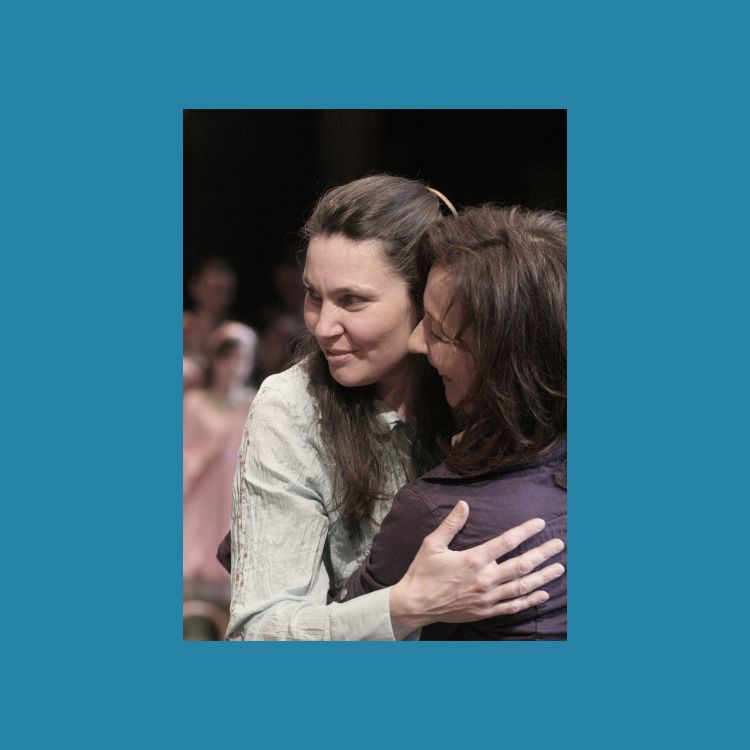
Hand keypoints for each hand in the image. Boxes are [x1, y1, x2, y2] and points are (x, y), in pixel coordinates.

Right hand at [389, 500, 564, 638]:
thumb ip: (451, 524)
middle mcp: (485, 579)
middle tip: (559, 544)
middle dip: (543, 553)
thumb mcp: (432, 544)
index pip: (506, 542)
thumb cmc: (422, 572)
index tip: (540, 523)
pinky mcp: (485, 612)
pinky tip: (543, 593)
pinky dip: (530, 600)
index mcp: (473, 560)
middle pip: (522, 565)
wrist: (414, 605)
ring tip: (559, 567)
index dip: (526, 531)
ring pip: (522, 587)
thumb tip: (464, 504)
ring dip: (543, 576)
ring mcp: (487, 598)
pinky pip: (513, 607)